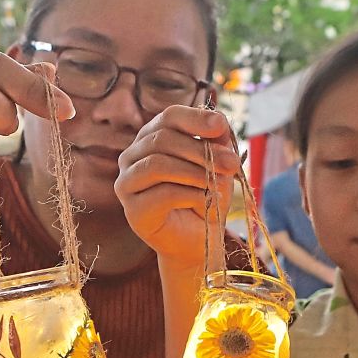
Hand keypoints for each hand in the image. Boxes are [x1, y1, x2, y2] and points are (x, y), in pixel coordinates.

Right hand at [116, 105, 241, 269]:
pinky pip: (161, 193)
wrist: (198, 240)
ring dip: (193, 172)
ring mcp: (127, 183)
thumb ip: (215, 142)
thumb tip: (218, 122)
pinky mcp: (132, 210)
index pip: (168, 117)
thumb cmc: (204, 197)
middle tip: (231, 165)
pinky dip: (189, 194)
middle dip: (201, 150)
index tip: (220, 126)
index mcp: (151, 138)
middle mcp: (132, 157)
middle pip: (162, 139)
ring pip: (156, 164)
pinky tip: (205, 199)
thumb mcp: (216, 164)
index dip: (194, 118)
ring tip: (215, 183)